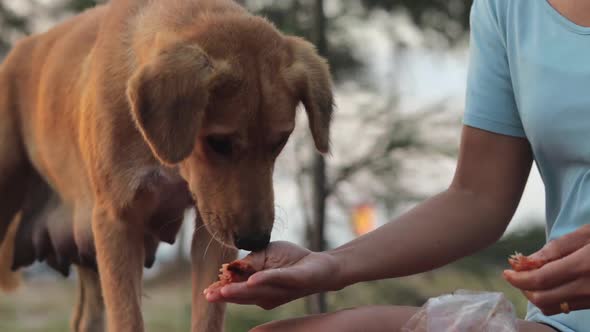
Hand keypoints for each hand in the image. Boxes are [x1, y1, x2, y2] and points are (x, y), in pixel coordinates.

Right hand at [204, 241, 341, 309]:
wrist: (317, 262)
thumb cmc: (289, 260)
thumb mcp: (265, 254)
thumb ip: (249, 261)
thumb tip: (233, 266)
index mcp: (256, 287)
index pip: (235, 290)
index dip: (221, 290)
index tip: (207, 292)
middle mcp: (265, 294)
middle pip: (243, 295)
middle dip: (226, 294)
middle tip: (210, 295)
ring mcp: (278, 290)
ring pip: (256, 290)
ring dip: (239, 291)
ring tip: (223, 291)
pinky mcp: (292, 281)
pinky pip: (276, 279)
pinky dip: (264, 279)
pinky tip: (252, 281)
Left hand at [503, 224, 589, 314]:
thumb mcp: (587, 233)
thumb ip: (557, 248)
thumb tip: (529, 260)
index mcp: (584, 265)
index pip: (540, 280)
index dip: (518, 279)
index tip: (506, 272)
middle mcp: (588, 287)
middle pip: (542, 299)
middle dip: (524, 288)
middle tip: (517, 275)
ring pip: (554, 307)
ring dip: (537, 295)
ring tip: (533, 278)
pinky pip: (568, 307)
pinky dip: (552, 299)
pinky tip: (552, 284)